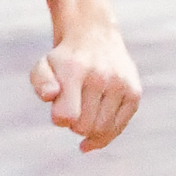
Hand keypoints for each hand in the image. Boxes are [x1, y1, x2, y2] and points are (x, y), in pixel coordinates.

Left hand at [32, 24, 140, 151]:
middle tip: (72, 110)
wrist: (94, 37)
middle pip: (84, 126)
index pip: (67, 115)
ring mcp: (120, 84)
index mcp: (75, 70)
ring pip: (102, 129)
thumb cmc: (63, 61)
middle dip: (73, 125)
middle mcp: (101, 76)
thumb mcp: (43, 66)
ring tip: (83, 115)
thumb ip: (41, 82)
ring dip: (89, 131)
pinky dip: (105, 137)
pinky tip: (92, 138)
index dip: (59, 119)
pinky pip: (119, 127)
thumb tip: (50, 95)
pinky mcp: (134, 92)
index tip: (58, 111)